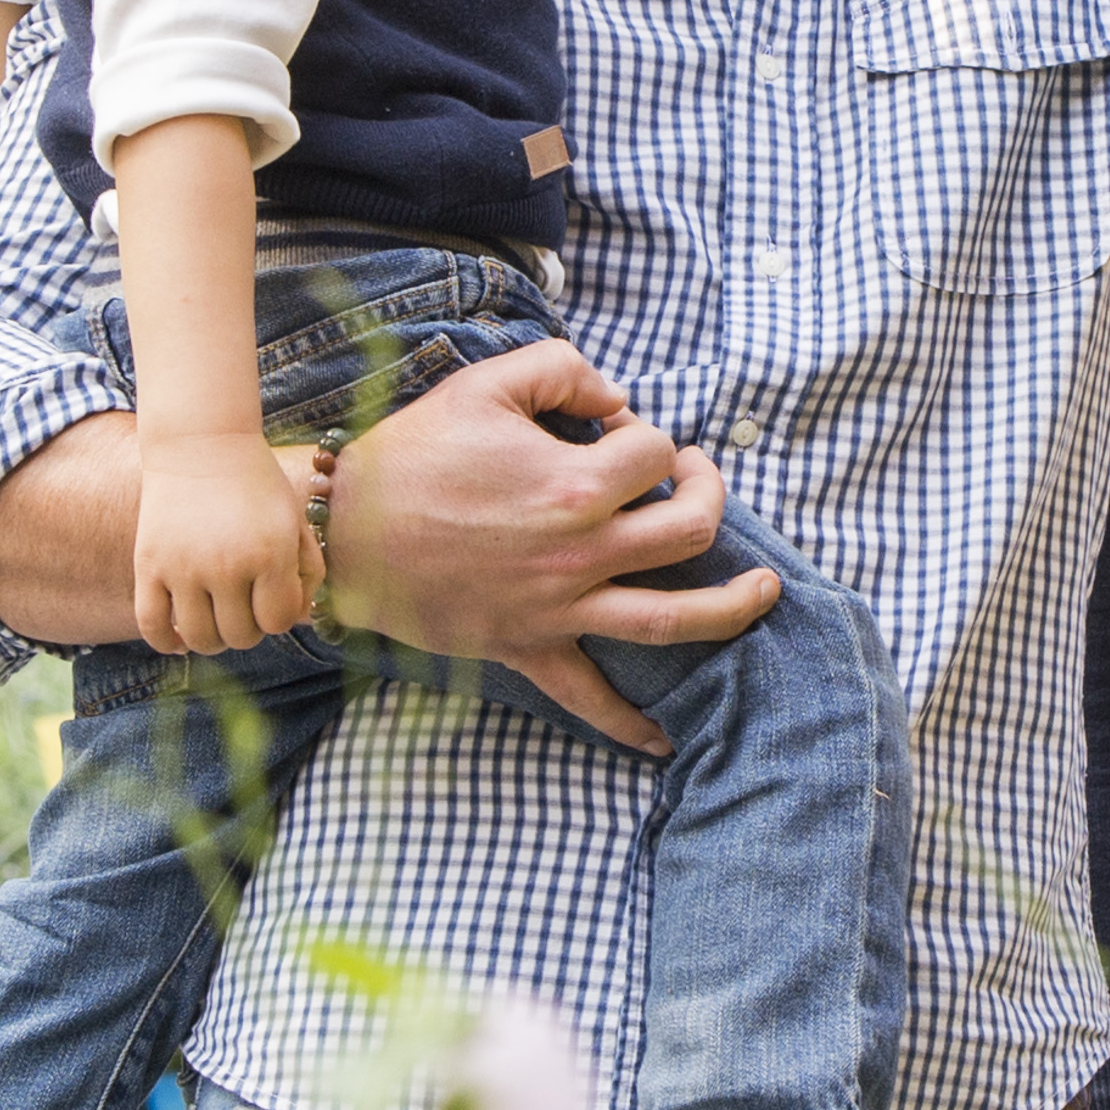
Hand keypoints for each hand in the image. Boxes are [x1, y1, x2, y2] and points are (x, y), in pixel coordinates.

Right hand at [135, 425, 325, 657]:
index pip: (278, 621)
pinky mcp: (148, 566)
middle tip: (245, 603)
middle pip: (241, 636)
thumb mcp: (294, 520)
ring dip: (214, 637)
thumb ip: (308, 571)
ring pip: (202, 639)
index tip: (271, 595)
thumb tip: (299, 619)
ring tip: (217, 615)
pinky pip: (153, 627)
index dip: (278, 615)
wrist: (202, 444)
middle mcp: (226, 565)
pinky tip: (183, 634)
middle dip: (249, 626)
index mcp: (269, 553)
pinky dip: (169, 642)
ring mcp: (183, 568)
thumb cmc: (256, 485)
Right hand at [315, 337, 774, 753]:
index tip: (617, 427)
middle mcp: (580, 552)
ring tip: (766, 593)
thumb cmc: (412, 455)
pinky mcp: (530, 647)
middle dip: (708, 493)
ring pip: (672, 620)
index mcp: (574, 484)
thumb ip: (562, 369)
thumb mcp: (485, 384)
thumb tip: (615, 395)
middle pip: (691, 529)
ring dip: (731, 607)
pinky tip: (667, 739)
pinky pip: (590, 699)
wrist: (343, 535)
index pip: (654, 452)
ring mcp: (559, 608)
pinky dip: (631, 724)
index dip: (645, 431)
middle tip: (693, 476)